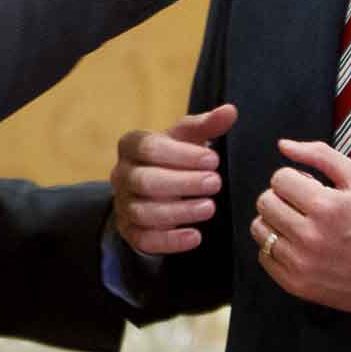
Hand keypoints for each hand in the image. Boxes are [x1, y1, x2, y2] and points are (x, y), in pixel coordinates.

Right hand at [111, 103, 237, 255]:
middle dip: (183, 183)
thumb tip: (230, 111)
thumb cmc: (172, 158)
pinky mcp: (129, 232)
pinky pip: (144, 239)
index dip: (181, 154)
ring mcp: (122, 205)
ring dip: (179, 211)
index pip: (149, 147)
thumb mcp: (187, 140)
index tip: (213, 159)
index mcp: (131, 145)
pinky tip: (195, 236)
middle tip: (215, 183)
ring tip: (210, 208)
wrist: (152, 191)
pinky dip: (170, 240)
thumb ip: (206, 125)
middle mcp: (120, 174)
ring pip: (143, 212)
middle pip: (145, 181)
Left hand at [251, 139, 350, 316]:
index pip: (279, 179)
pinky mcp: (295, 284)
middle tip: (300, 205)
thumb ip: (320, 155)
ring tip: (296, 224)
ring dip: (274, 221)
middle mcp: (309, 235)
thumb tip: (283, 145)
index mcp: (325, 206)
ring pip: (259, 228)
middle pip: (265, 202)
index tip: (308, 189)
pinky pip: (264, 256)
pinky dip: (275, 247)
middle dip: (280, 198)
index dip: (293, 179)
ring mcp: (300, 263)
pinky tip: (296, 245)